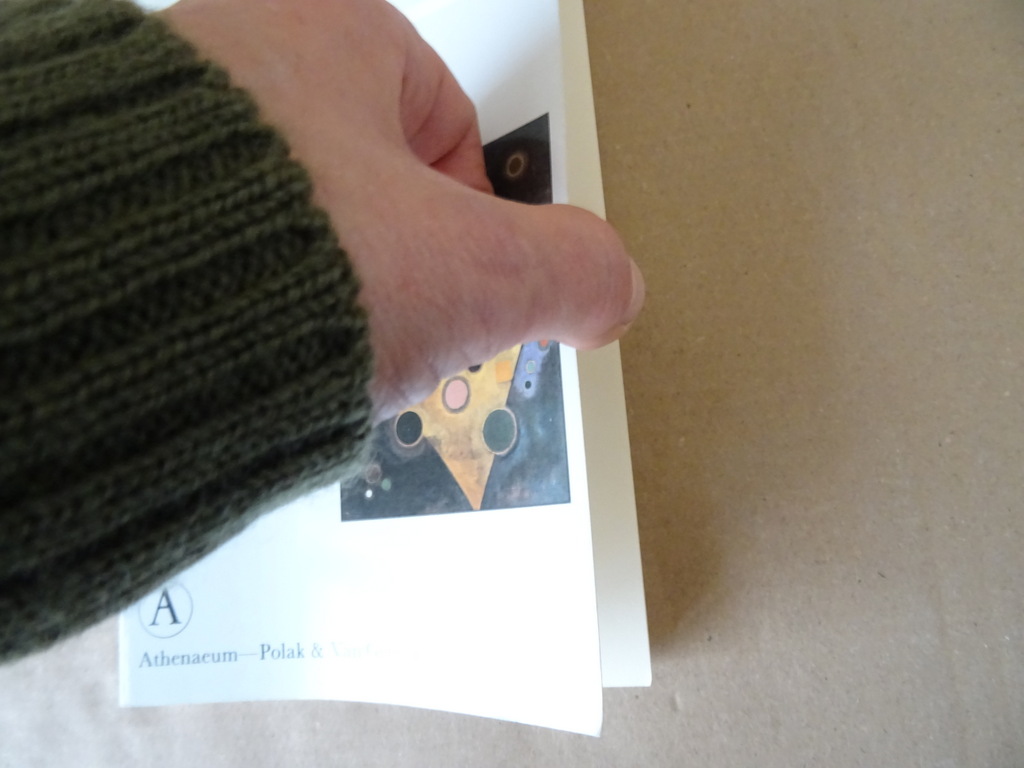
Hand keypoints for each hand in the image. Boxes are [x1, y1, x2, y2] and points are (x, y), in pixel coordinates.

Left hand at [161, 0, 644, 419]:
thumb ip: (571, 271)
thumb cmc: (267, 267)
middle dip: (399, 264)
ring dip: (328, 291)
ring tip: (325, 340)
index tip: (476, 281)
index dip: (478, 220)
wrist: (110, 339)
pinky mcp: (122, 207)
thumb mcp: (474, 275)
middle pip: (371, 181)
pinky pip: (221, 255)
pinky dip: (254, 304)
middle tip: (401, 317)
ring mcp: (165, 135)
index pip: (448, 127)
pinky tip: (259, 347)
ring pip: (296, 226)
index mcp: (323, 30)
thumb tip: (607, 285)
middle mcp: (229, 60)